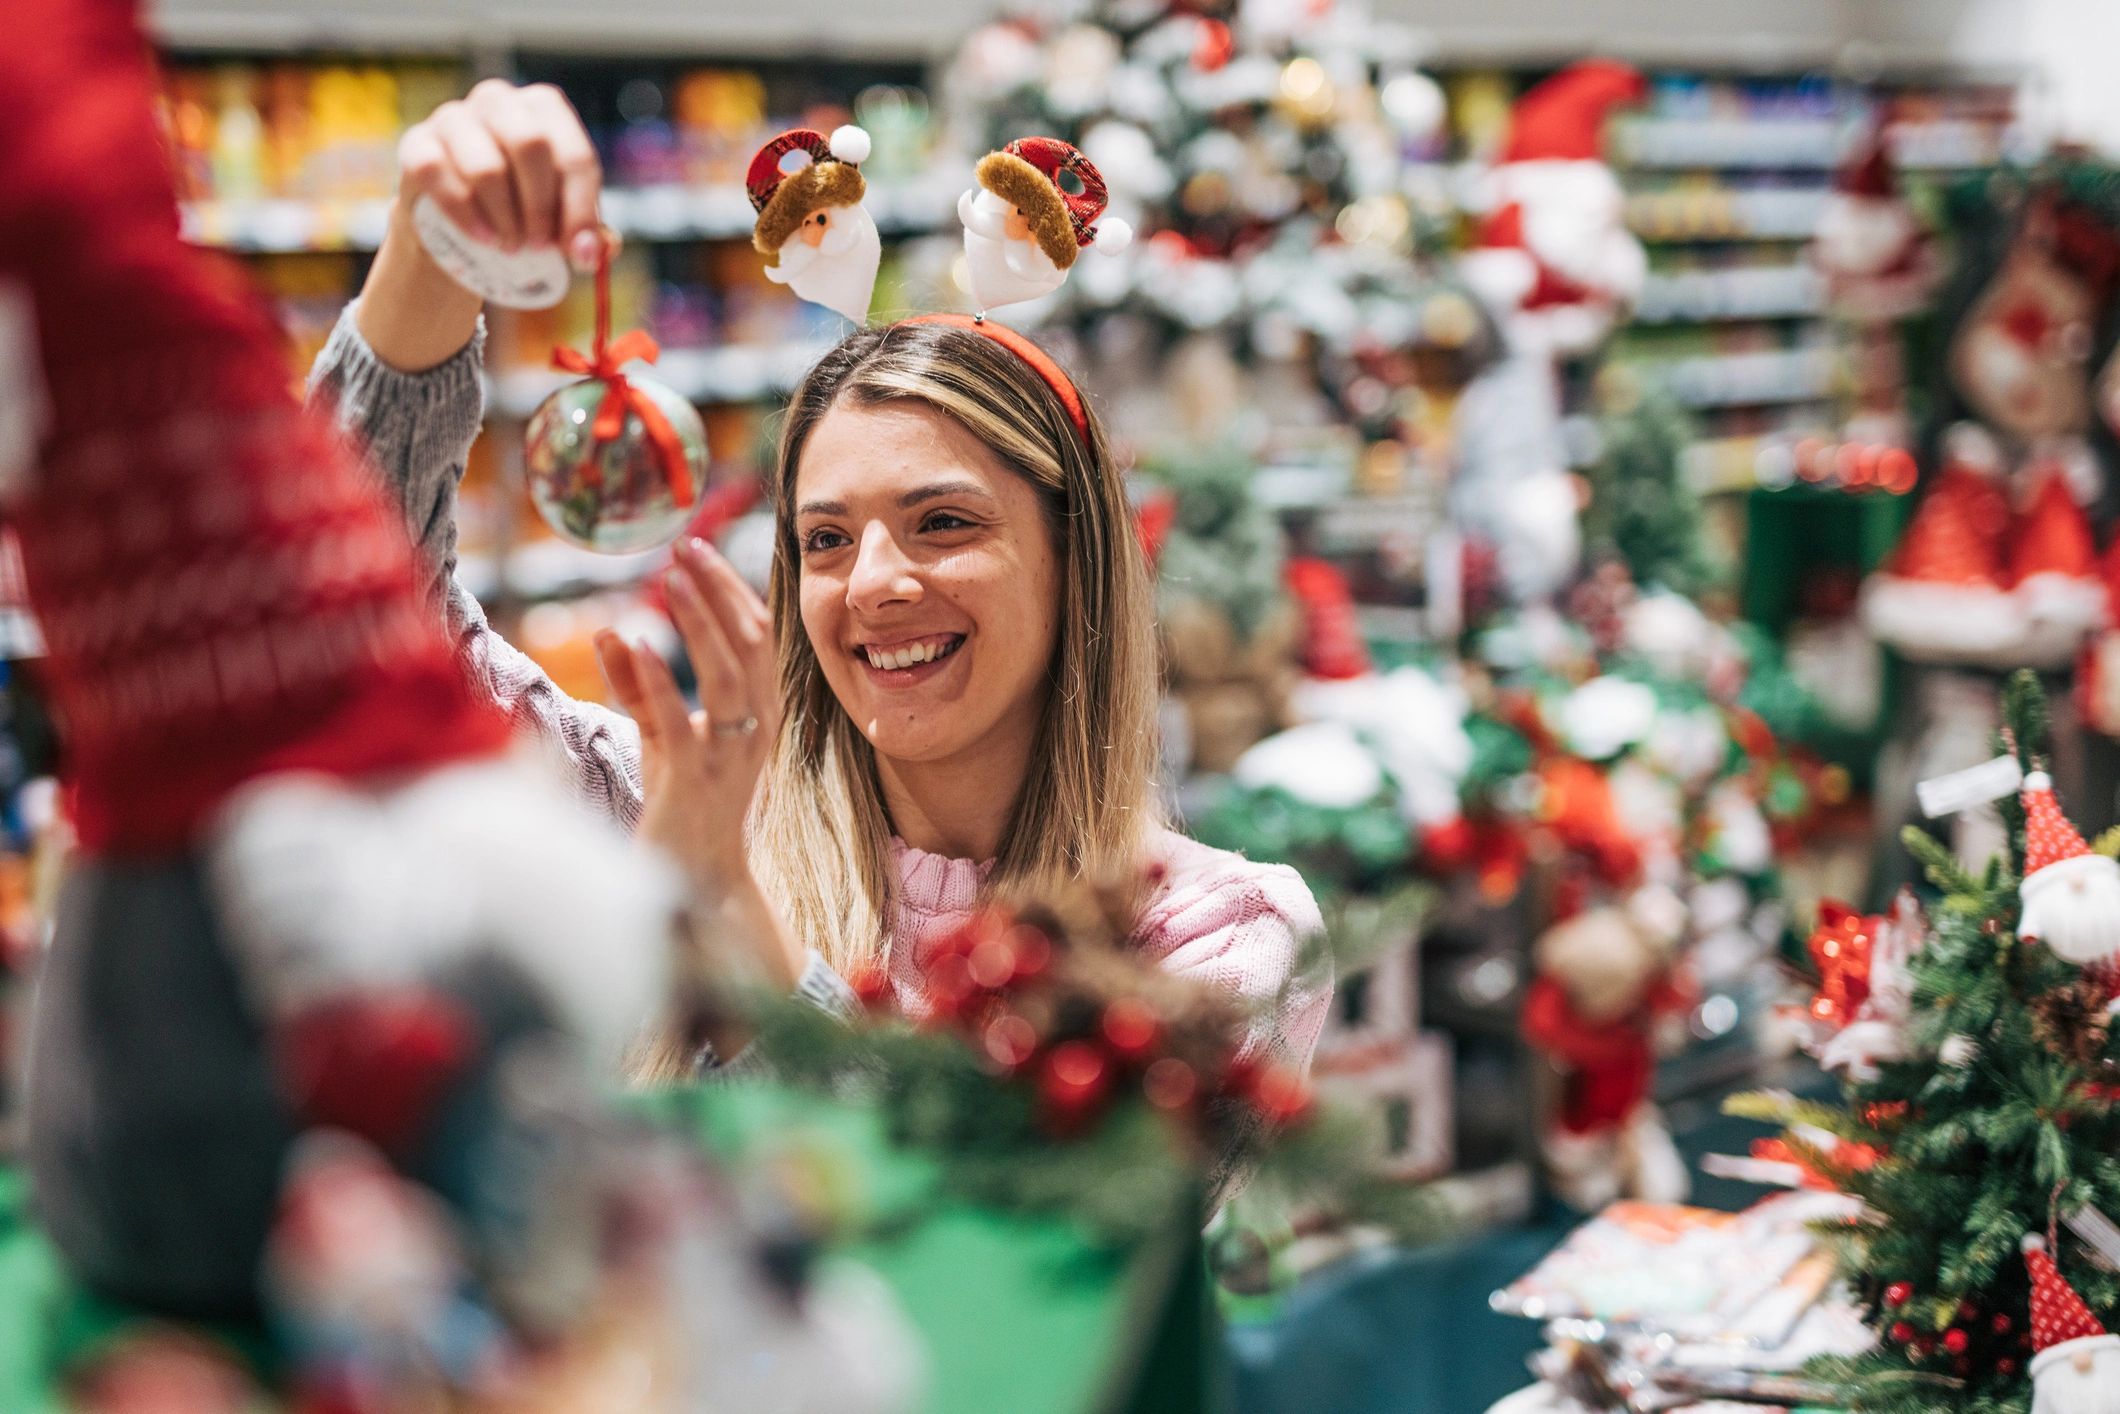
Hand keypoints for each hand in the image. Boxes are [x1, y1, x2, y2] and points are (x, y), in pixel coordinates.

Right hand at [358, 80, 609, 370]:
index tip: (580, 254)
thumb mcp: (559, 219)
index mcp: (545, 109)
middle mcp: (499, 101)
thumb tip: (593, 251)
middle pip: (531, 145)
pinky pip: (439, 176)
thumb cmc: (521, 210)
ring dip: (504, 217)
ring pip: (487, 167)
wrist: (456, 223)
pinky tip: (482, 238)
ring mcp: (453, 117)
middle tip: (540, 247)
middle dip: (540, 207)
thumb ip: (585, 234)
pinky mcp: (417, 144)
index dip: (581, 210)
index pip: (575, 156)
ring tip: (511, 247)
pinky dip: (466, 215)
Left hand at [596, 537, 778, 891]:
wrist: (696, 874)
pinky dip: (660, 680)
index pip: (757, 635)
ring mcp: (729, 754)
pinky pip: (681, 721)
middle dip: (719, 590)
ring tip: (672, 580)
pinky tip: (637, 643)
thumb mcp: (661, 732)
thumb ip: (638, 683)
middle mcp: (756, 726)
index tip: (696, 549)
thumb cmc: (682, 800)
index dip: (730, 589)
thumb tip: (611, 630)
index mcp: (759, 710)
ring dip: (700, 624)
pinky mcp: (695, 780)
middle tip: (685, 546)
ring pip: (728, 676)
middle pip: (751, 643)